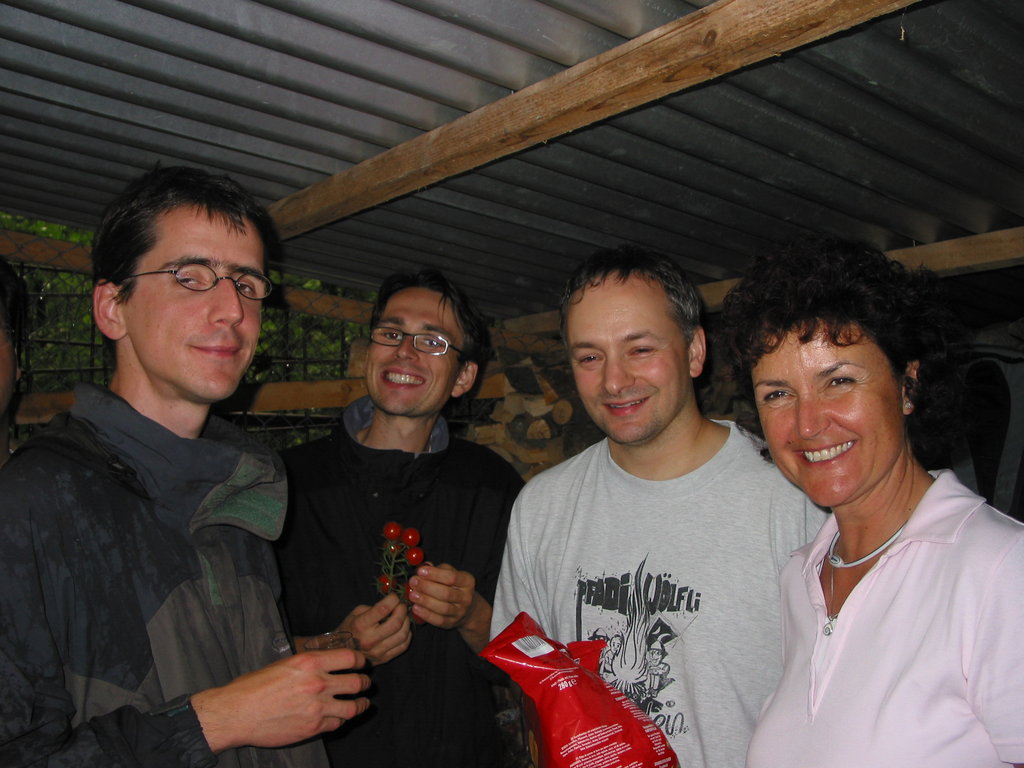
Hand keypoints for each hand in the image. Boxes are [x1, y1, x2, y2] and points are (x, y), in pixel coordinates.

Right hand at [191, 648, 369, 752]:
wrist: (236, 713)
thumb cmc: (253, 687)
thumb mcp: (283, 664)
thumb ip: (309, 665)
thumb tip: (325, 665)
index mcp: (310, 662)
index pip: (350, 658)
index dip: (360, 661)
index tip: (362, 664)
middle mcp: (317, 683)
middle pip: (357, 682)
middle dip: (365, 683)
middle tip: (365, 684)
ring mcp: (317, 707)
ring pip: (353, 707)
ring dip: (360, 705)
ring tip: (362, 704)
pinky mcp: (312, 727)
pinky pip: (337, 724)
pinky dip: (340, 721)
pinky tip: (339, 718)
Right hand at [340, 592, 411, 664]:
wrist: (340, 651)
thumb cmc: (349, 628)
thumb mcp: (356, 613)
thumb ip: (373, 608)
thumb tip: (393, 605)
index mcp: (360, 625)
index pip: (382, 609)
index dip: (392, 600)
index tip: (394, 597)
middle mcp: (369, 640)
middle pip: (395, 624)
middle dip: (402, 611)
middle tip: (401, 606)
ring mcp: (377, 652)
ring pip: (402, 636)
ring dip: (407, 622)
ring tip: (403, 617)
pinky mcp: (384, 659)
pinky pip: (403, 646)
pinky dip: (407, 635)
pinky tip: (403, 629)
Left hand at [407, 563, 491, 651]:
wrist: (467, 608)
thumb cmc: (453, 586)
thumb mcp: (450, 573)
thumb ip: (438, 569)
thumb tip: (424, 566)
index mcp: (467, 581)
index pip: (452, 577)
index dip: (435, 574)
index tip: (420, 571)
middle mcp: (466, 597)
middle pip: (446, 593)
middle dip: (427, 587)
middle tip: (413, 582)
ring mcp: (460, 612)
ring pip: (443, 608)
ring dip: (425, 601)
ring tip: (412, 595)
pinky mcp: (451, 623)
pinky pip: (438, 620)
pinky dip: (426, 614)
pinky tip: (415, 608)